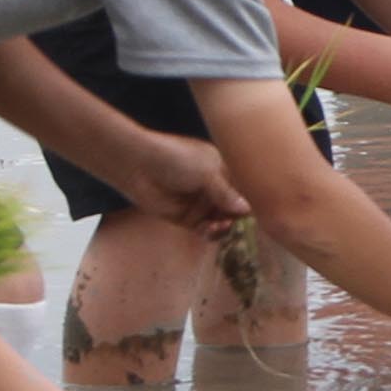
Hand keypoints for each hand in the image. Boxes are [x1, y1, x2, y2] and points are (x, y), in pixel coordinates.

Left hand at [109, 133, 246, 234]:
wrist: (138, 165)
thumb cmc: (175, 158)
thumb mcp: (207, 173)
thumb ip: (226, 194)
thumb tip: (247, 210)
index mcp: (220, 169)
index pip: (240, 189)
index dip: (246, 201)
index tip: (252, 212)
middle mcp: (211, 187)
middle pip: (231, 208)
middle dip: (235, 217)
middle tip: (237, 221)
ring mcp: (198, 203)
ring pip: (219, 221)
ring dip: (223, 226)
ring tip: (222, 224)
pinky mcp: (185, 218)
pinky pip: (204, 229)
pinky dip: (210, 232)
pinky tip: (212, 228)